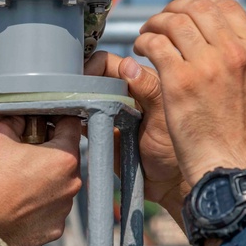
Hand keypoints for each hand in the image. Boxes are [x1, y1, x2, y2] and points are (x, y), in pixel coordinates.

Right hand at [0, 116, 81, 245]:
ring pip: (57, 183)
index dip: (51, 118)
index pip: (70, 125)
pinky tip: (15, 201)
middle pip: (64, 156)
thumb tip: (20, 120)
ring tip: (13, 180)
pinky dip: (35, 202)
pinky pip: (48, 207)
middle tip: (18, 152)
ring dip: (41, 177)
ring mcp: (63, 209)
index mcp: (64, 158)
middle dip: (45, 150)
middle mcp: (71, 184)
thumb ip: (14, 121)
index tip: (36, 123)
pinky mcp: (53, 228)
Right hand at [85, 51, 190, 219]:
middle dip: (81, 82)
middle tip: (75, 97)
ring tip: (71, 110)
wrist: (167, 183)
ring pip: (84, 95)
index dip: (94, 67)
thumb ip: (150, 89)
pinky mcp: (99, 130)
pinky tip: (73, 122)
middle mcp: (123, 93)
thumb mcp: (164, 116)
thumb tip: (128, 65)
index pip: (110, 63)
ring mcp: (109, 111)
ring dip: (75, 99)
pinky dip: (74, 117)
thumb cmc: (173, 149)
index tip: (84, 81)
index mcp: (141, 81)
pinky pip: (81, 117)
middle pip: (93, 76)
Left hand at [134, 0, 245, 187]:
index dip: (199, 7)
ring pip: (173, 24)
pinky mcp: (179, 82)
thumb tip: (232, 45)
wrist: (234, 168)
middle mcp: (235, 53)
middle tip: (158, 24)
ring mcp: (207, 65)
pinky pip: (155, 47)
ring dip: (153, 26)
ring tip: (145, 38)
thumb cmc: (245, 140)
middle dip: (172, 11)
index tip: (184, 16)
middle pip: (197, 10)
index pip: (226, 8)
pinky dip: (143, 43)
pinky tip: (138, 53)